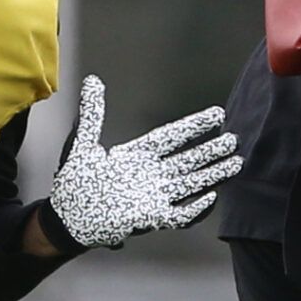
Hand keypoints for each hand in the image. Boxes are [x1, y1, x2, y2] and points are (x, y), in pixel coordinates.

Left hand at [44, 75, 241, 249]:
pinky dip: (195, 208)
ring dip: (212, 174)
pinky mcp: (150, 218)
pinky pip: (180, 214)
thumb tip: (92, 82)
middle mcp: (150, 174)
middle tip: (233, 140)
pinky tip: (210, 198)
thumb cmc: (74, 184)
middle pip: (188, 160)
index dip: (194, 126)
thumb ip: (92, 114)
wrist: (66, 218)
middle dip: (211, 151)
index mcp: (137, 155)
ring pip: (190, 183)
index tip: (216, 115)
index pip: (172, 137)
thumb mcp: (83, 144)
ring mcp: (152, 196)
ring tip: (234, 163)